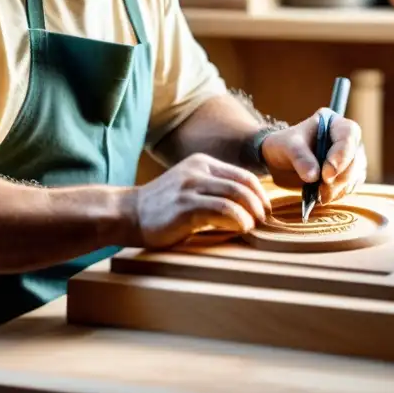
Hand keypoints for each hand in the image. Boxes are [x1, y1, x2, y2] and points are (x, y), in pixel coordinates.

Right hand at [126, 153, 271, 248]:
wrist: (128, 214)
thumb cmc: (161, 207)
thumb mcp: (189, 187)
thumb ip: (213, 189)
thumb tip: (248, 205)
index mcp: (201, 163)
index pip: (242, 174)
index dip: (259, 193)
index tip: (265, 210)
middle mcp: (197, 170)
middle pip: (242, 183)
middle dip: (259, 203)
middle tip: (264, 220)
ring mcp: (190, 186)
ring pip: (235, 194)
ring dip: (251, 212)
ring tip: (254, 226)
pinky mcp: (185, 205)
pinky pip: (222, 209)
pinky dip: (238, 219)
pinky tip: (241, 228)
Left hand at [260, 110, 365, 204]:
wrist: (280, 161)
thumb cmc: (284, 146)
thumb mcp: (287, 146)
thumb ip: (300, 158)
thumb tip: (313, 177)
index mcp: (334, 123)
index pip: (349, 134)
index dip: (342, 154)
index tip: (327, 174)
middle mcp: (347, 139)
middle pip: (355, 158)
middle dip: (339, 177)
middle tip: (321, 189)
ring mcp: (350, 158)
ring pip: (355, 175)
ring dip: (338, 188)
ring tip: (319, 194)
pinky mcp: (348, 176)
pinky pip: (350, 186)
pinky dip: (337, 193)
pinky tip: (322, 195)